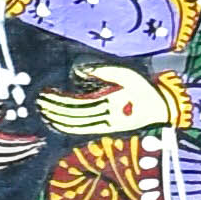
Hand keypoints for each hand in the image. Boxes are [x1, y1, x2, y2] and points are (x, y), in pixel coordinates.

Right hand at [0, 113, 40, 179]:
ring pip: (2, 162)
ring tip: (32, 151)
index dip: (22, 143)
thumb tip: (4, 110)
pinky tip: (15, 159)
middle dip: (24, 150)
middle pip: (7, 154)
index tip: (36, 139)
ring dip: (18, 157)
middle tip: (40, 144)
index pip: (5, 144)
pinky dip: (6, 163)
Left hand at [44, 58, 182, 137]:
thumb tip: (80, 69)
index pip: (77, 103)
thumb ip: (104, 72)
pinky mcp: (107, 129)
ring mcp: (106, 124)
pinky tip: (58, 123)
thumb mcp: (127, 75)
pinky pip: (84, 130)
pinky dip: (69, 127)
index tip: (45, 95)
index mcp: (109, 101)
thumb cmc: (145, 90)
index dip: (60, 101)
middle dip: (55, 109)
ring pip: (77, 124)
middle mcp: (105, 115)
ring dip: (59, 119)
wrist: (161, 110)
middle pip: (74, 114)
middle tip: (39, 103)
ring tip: (44, 112)